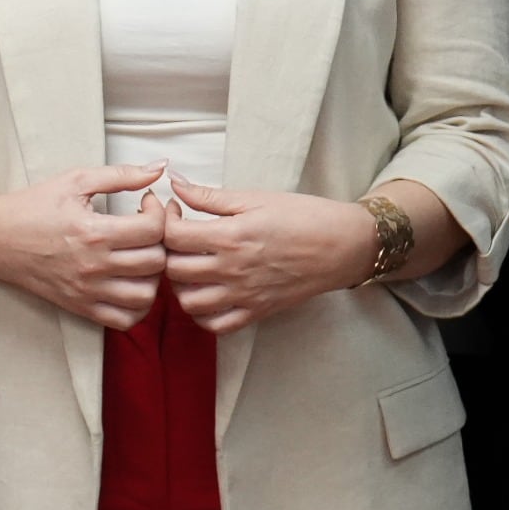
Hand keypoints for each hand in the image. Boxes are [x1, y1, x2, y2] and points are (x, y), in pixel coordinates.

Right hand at [0, 164, 170, 329]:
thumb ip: (120, 174)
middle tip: (145, 229)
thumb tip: (161, 167)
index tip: (146, 203)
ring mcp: (88, 290)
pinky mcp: (81, 307)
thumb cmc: (33, 206)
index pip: (153, 229)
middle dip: (159, 241)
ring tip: (140, 257)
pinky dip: (139, 306)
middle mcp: (93, 265)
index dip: (159, 212)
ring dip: (153, 275)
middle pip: (156, 261)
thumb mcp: (74, 180)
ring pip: (147, 295)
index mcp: (92, 230)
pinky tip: (131, 284)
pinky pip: (126, 320)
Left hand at [163, 177, 370, 332]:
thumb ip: (210, 196)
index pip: (172, 236)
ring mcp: (244, 295)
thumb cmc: (303, 216)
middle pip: (174, 270)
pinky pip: (216, 325)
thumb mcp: (255, 198)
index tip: (172, 211)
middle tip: (176, 239)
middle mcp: (233, 270)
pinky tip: (204, 293)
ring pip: (188, 302)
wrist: (345, 245)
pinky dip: (201, 314)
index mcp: (231, 237)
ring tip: (187, 266)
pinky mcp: (257, 312)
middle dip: (166, 251)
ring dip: (179, 285)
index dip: (163, 221)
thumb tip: (175, 184)